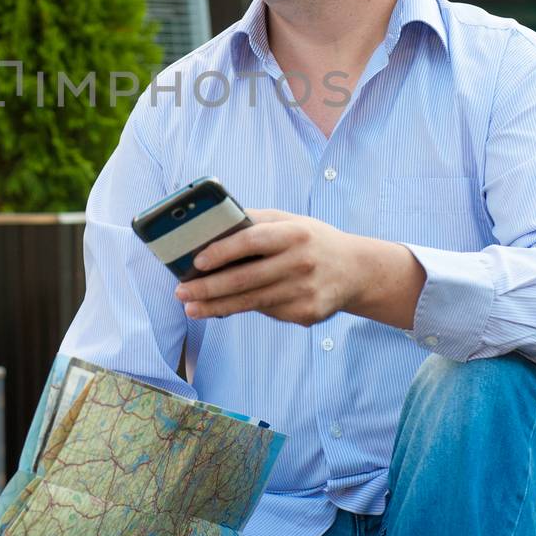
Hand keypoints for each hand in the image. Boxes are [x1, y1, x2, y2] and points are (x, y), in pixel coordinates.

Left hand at [176, 209, 424, 328]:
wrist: (355, 270)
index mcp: (294, 233)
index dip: (221, 252)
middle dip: (207, 288)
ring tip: (190, 307)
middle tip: (180, 292)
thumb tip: (210, 229)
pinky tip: (222, 309)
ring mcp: (305, 291)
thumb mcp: (289, 221)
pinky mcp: (307, 314)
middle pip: (245, 278)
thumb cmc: (310, 240)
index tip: (195, 261)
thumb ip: (254, 222)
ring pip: (251, 302)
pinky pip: (267, 312)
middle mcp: (301, 262)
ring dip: (215, 306)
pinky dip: (242, 309)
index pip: (251, 241)